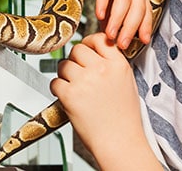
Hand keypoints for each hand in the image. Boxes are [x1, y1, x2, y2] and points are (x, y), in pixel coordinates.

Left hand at [50, 33, 160, 169]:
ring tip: (75, 89)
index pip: (99, 39)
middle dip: (75, 61)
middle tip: (79, 75)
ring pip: (64, 65)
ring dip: (66, 75)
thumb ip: (112, 64)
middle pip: (77, 50)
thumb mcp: (127, 82)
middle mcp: (101, 69)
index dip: (89, 43)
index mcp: (118, 64)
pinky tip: (68, 98)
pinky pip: (55, 82)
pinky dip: (58, 89)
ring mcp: (84, 81)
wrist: (120, 142)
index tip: (85, 50)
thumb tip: (92, 51)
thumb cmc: (124, 117)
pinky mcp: (69, 95)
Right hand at [84, 0, 152, 48]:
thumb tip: (109, 30)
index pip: (145, 5)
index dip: (145, 24)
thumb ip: (110, 5)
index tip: (142, 42)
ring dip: (118, 18)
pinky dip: (104, 0)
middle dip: (131, 27)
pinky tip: (99, 14)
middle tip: (122, 44)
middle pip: (137, 3)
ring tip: (110, 34)